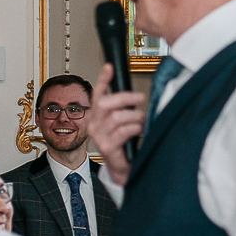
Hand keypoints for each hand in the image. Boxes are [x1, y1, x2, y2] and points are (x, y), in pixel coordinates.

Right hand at [86, 64, 146, 182]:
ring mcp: (98, 136)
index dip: (103, 79)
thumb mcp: (124, 123)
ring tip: (142, 122)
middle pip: (105, 103)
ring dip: (135, 117)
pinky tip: (139, 131)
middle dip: (125, 98)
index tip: (109, 67)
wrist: (124, 169)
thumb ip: (125, 109)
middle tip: (139, 98)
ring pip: (117, 117)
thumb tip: (136, 95)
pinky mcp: (107, 147)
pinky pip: (123, 131)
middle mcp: (94, 125)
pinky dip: (135, 129)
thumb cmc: (126, 144)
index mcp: (97, 116)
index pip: (98, 94)